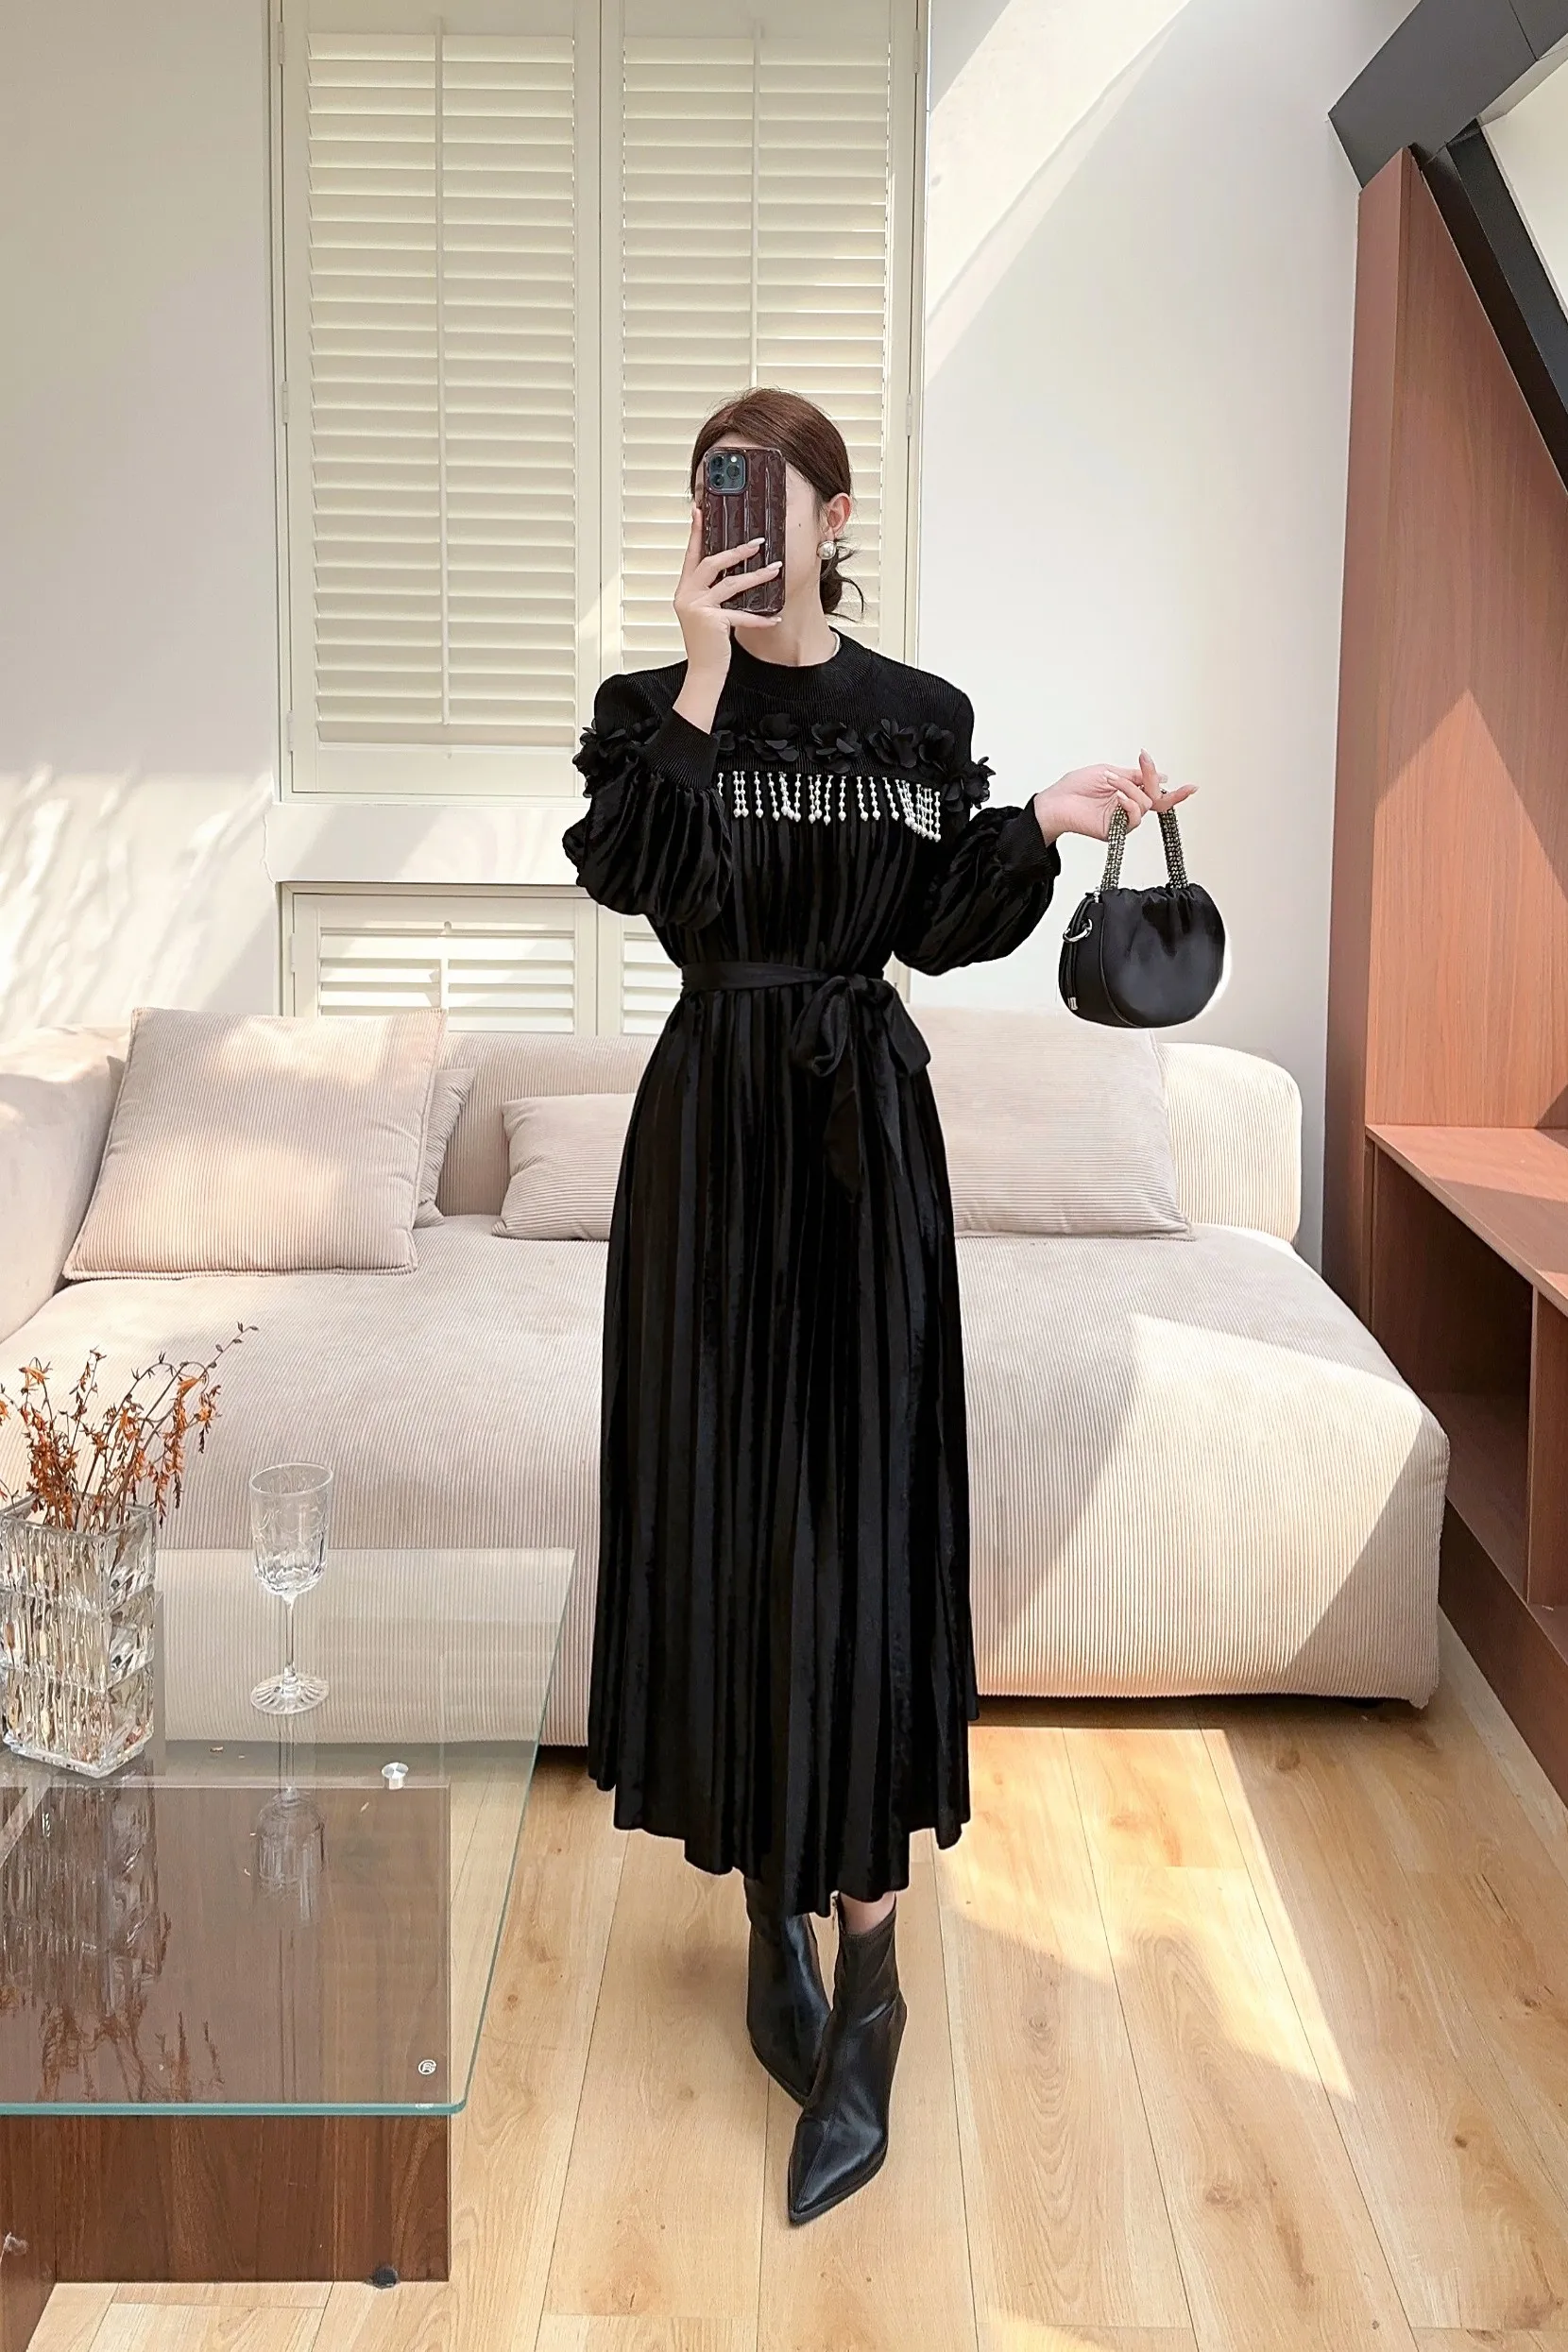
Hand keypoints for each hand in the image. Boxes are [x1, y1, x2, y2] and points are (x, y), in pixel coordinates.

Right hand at [671, 498, 781, 713]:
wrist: (703, 674)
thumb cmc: (708, 645)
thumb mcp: (708, 614)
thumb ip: (714, 594)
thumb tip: (734, 574)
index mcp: (684, 590)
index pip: (691, 555)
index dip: (696, 532)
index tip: (699, 510)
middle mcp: (687, 596)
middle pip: (711, 563)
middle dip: (736, 551)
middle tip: (758, 543)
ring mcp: (697, 609)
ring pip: (730, 584)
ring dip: (756, 576)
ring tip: (775, 570)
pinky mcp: (712, 623)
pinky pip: (741, 615)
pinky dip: (760, 618)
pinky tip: (775, 617)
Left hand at [1032, 751, 1195, 846]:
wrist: (1055, 801)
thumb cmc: (1076, 786)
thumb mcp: (1110, 772)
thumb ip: (1135, 776)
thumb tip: (1162, 778)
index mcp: (1129, 793)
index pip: (1157, 794)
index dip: (1176, 793)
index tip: (1192, 786)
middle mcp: (1128, 807)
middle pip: (1157, 799)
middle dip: (1153, 781)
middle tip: (1145, 766)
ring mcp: (1122, 820)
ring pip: (1145, 805)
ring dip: (1130, 789)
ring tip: (1111, 781)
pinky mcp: (1115, 831)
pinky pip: (1133, 819)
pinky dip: (1129, 804)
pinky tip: (1117, 797)